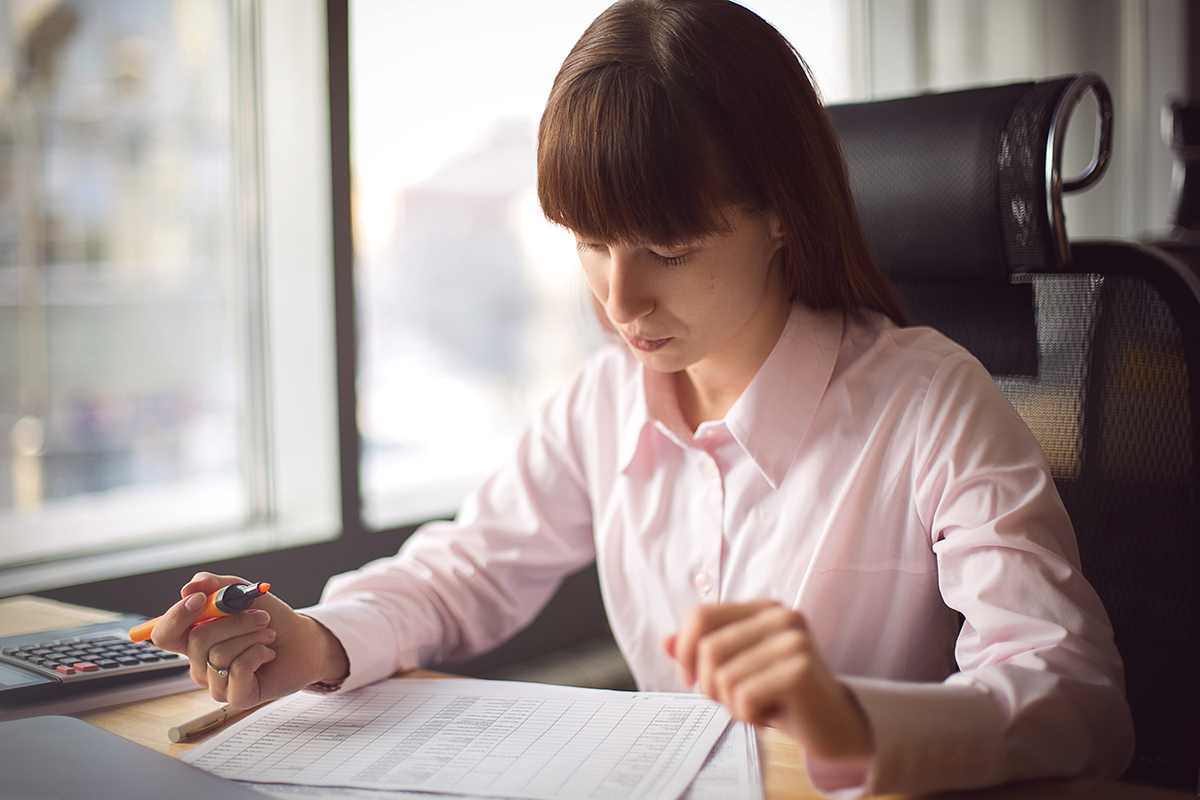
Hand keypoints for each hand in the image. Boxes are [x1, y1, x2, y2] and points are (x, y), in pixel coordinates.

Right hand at [149, 572, 348, 708]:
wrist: (302, 639)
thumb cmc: (270, 618)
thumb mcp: (242, 593)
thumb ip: (215, 585)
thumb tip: (188, 588)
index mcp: (193, 638)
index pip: (164, 633)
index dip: (176, 616)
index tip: (201, 599)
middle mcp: (200, 663)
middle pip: (197, 640)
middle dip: (235, 622)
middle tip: (260, 617)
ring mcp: (216, 682)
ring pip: (219, 655)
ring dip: (252, 636)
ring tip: (267, 635)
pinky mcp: (236, 697)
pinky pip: (237, 670)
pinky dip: (258, 654)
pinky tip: (268, 654)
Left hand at [665, 600, 872, 762]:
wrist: (835, 725)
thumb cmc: (784, 696)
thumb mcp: (740, 669)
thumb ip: (704, 652)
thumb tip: (664, 642)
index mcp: (764, 609)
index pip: (701, 615)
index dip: (685, 650)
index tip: (692, 678)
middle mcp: (781, 616)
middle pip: (708, 649)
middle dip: (710, 686)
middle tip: (733, 702)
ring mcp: (793, 641)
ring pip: (724, 676)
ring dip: (731, 705)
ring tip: (756, 707)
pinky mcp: (799, 670)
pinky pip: (743, 697)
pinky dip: (748, 715)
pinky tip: (770, 715)